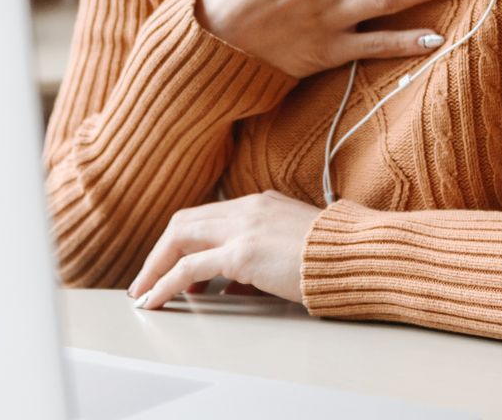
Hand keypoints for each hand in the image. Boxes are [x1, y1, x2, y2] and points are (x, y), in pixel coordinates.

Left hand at [127, 191, 321, 307]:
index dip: (183, 240)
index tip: (172, 264)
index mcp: (260, 203)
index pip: (206, 216)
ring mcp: (243, 228)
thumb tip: (237, 285)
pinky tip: (155, 298)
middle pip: (185, 222)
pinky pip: (189, 268)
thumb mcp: (293, 247)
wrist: (358, 255)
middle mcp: (247, 209)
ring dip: (155, 268)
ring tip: (144, 292)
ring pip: (179, 239)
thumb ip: (262, 257)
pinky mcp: (242, 254)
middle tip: (147, 279)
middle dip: (159, 252)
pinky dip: (165, 283)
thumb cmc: (335, 256)